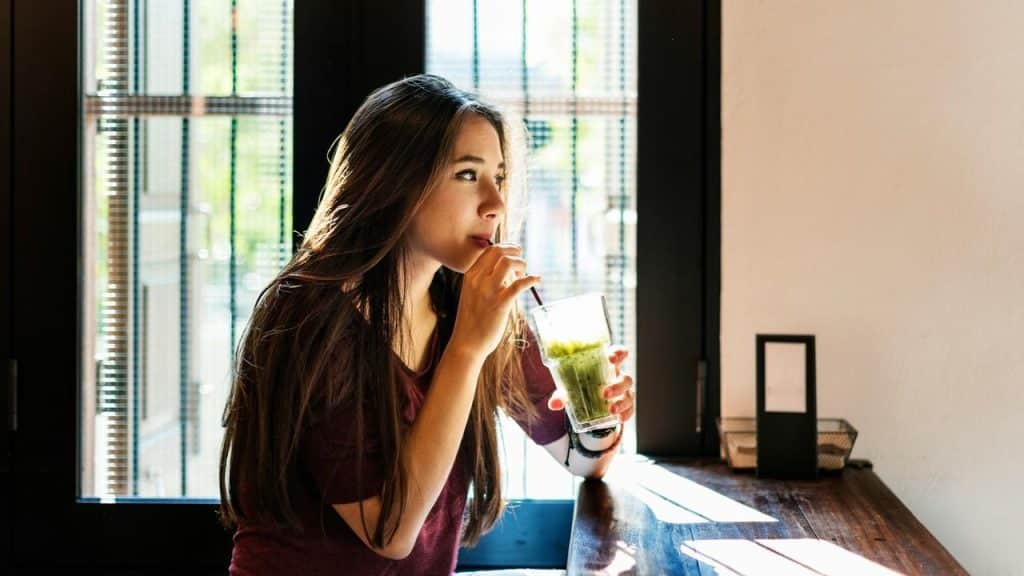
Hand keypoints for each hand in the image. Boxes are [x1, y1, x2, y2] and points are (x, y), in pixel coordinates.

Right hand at [449, 244, 541, 359]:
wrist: (467, 343)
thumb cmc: (473, 320)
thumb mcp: (473, 294)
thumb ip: (487, 281)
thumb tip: (510, 272)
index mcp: (470, 276)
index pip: (489, 250)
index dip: (505, 247)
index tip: (514, 252)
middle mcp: (478, 280)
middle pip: (498, 251)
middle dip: (515, 251)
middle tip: (522, 260)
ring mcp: (489, 292)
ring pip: (508, 263)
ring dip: (521, 263)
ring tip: (524, 274)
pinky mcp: (500, 304)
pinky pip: (518, 285)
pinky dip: (531, 279)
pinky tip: (537, 280)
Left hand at [547, 346, 633, 422]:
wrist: (587, 404)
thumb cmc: (579, 387)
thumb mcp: (569, 389)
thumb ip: (562, 395)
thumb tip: (554, 404)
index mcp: (606, 365)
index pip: (619, 354)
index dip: (618, 353)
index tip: (611, 358)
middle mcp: (618, 377)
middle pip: (625, 378)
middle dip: (617, 386)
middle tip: (604, 393)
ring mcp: (623, 392)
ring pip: (629, 394)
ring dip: (621, 402)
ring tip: (611, 409)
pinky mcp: (624, 406)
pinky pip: (630, 409)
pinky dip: (626, 414)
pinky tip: (619, 418)